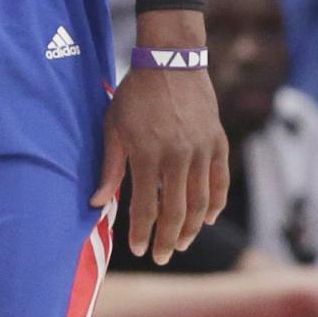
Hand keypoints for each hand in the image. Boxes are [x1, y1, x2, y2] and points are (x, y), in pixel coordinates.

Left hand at [100, 64, 230, 263]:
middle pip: (176, 211)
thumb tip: (97, 204)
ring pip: (201, 201)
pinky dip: (216, 203)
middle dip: (168, 239)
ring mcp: (202, 150)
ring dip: (191, 227)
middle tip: (162, 256)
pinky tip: (207, 219)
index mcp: (147, 154)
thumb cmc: (135, 94)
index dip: (142, 232)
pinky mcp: (217, 142)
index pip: (146, 206)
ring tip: (181, 242)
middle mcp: (178, 156)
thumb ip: (110, 168)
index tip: (139, 249)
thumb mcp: (114, 127)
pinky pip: (220, 181)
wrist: (171, 60)